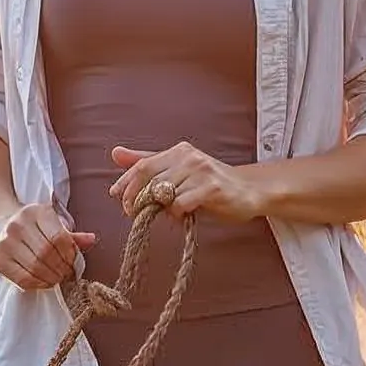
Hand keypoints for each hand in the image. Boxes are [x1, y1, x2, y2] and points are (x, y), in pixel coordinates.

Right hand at [0, 202, 94, 290]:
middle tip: (68, 274)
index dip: (70, 254)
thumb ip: (71, 235)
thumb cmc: (31, 226)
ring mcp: (5, 244)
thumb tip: (91, 240)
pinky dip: (38, 284)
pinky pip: (23, 279)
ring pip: (35, 268)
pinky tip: (45, 282)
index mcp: (35, 212)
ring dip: (52, 278)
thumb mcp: (52, 223)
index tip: (74, 262)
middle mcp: (17, 226)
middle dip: (62, 268)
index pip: (58, 238)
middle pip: (47, 254)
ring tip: (58, 278)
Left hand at [108, 143, 268, 223]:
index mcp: (178, 151)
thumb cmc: (210, 184)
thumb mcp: (178, 171)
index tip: (116, 196)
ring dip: (159, 209)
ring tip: (168, 213)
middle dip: (136, 199)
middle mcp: (189, 157)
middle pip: (148, 179)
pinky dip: (176, 214)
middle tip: (135, 213)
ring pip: (163, 193)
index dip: (125, 182)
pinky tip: (184, 215)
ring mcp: (201, 171)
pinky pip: (181, 204)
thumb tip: (115, 153)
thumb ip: (148, 163)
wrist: (250, 190)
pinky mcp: (212, 188)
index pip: (142, 165)